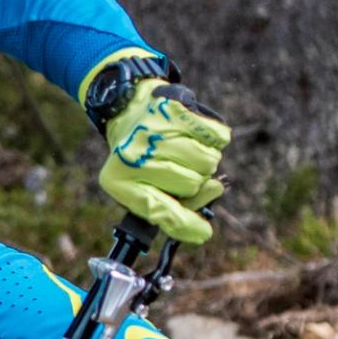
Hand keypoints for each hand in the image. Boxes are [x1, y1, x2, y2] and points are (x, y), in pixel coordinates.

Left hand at [98, 78, 229, 244]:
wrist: (126, 105)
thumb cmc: (140, 156)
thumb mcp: (145, 185)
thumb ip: (177, 201)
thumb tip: (216, 189)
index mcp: (121, 182)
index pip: (159, 211)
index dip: (185, 225)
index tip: (203, 232)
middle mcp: (134, 157)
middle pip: (191, 185)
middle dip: (193, 180)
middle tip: (178, 166)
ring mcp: (154, 132)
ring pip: (207, 163)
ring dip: (204, 160)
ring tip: (184, 150)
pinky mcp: (174, 110)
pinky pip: (216, 137)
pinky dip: (213, 139)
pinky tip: (193, 133)